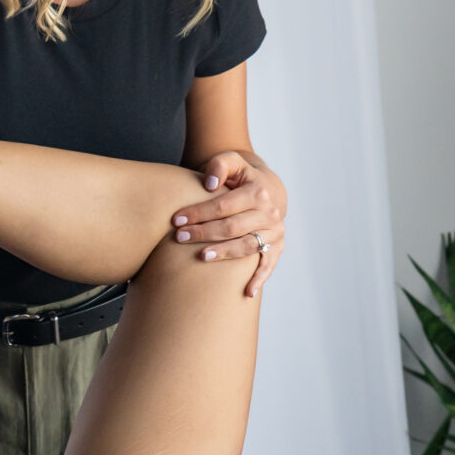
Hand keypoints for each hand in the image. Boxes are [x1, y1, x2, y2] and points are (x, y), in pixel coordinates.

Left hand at [171, 150, 288, 297]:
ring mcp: (275, 232)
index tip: (176, 220)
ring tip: (200, 257)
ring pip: (247, 247)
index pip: (223, 206)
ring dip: (223, 254)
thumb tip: (208, 184)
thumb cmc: (242, 176)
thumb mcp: (232, 161)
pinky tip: (246, 293)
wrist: (268, 188)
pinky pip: (268, 265)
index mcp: (258, 192)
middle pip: (232, 228)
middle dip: (203, 233)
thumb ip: (219, 165)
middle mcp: (270, 213)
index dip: (198, 213)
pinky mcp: (277, 247)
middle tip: (179, 238)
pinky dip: (259, 279)